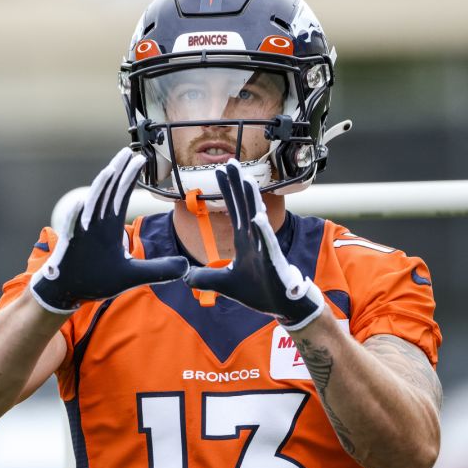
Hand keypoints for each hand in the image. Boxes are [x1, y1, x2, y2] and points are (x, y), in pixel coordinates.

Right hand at [30, 149, 189, 313]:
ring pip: (92, 205)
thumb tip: (185, 267)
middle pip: (108, 193)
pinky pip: (73, 228)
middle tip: (129, 151)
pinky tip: (82, 204)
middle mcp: (96, 224)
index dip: (130, 178)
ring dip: (100, 188)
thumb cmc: (97, 279)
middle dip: (118, 171)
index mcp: (109, 226)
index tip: (140, 160)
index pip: (122, 196)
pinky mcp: (71, 246)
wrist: (69, 292)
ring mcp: (82, 233)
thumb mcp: (134, 275)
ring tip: (111, 169)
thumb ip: (159, 270)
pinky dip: (77, 216)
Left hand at [184, 159, 325, 329]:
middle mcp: (255, 238)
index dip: (226, 190)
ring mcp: (265, 248)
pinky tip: (256, 217)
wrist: (282, 306)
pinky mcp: (273, 261)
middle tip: (231, 161)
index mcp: (245, 240)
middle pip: (244, 206)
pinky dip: (261, 231)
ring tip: (245, 179)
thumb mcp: (225, 284)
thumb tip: (185, 277)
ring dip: (250, 199)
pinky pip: (266, 244)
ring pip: (256, 218)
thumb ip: (206, 278)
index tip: (220, 170)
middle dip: (237, 183)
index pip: (234, 209)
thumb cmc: (259, 291)